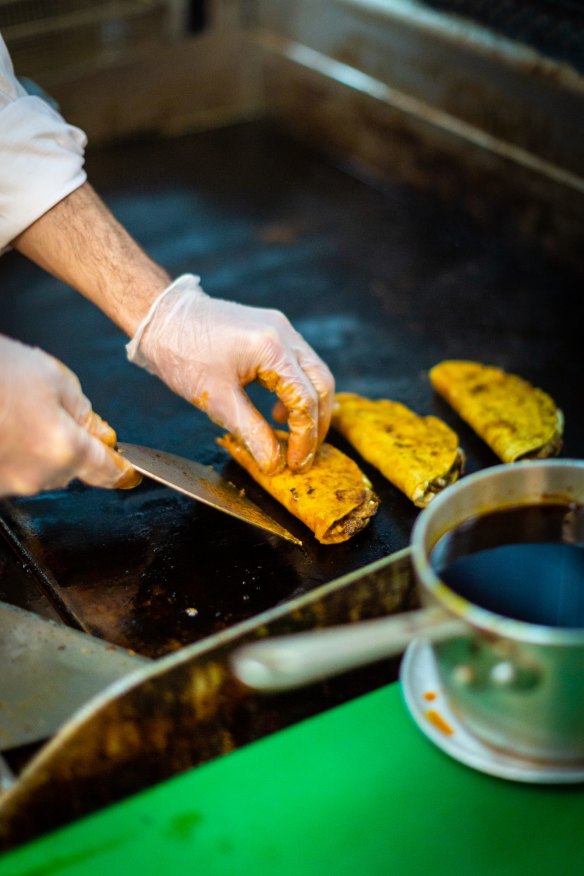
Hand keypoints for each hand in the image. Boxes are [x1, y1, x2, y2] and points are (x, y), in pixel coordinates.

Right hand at [0, 336, 139, 495]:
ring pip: (42, 472)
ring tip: (18, 414)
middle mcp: (40, 474)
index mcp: (66, 448)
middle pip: (72, 469)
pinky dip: (14, 453)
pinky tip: (5, 427)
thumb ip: (83, 410)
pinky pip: (14, 471)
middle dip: (71, 446)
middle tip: (50, 413)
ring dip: (40, 450)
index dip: (120, 468)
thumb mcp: (55, 378)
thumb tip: (97, 430)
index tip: (128, 468)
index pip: (107, 470)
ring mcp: (10, 483)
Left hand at [127, 275, 334, 472]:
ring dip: (309, 406)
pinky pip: (297, 364)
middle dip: (317, 422)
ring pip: (314, 373)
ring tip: (293, 435)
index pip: (305, 400)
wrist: (161, 317)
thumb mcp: (216, 399)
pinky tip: (277, 411)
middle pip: (322, 383)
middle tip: (304, 453)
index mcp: (272, 348)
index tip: (296, 463)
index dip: (305, 436)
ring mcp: (280, 329)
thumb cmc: (182, 353)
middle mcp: (284, 334)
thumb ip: (251, 432)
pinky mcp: (271, 331)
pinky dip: (295, 391)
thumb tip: (274, 463)